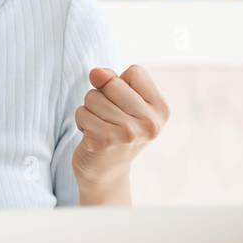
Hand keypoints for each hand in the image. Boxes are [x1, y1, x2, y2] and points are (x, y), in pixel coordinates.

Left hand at [72, 64, 167, 198]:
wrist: (106, 171)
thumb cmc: (115, 128)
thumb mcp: (123, 102)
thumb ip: (112, 80)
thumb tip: (96, 72)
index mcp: (161, 110)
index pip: (135, 71)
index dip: (121, 83)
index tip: (124, 105)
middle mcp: (149, 123)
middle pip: (112, 83)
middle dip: (102, 95)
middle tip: (109, 118)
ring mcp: (127, 133)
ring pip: (93, 97)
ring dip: (90, 109)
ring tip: (100, 126)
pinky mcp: (104, 141)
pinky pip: (82, 112)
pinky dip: (81, 120)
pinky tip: (92, 135)